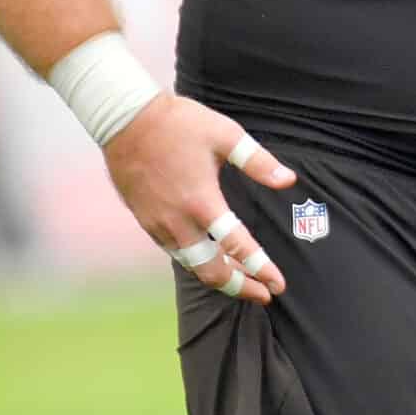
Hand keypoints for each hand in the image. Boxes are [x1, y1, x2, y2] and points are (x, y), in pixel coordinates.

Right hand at [103, 94, 294, 303]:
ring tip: (243, 283)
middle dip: (239, 287)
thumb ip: (258, 162)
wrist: (126, 120)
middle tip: (264, 295)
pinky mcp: (145, 221)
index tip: (278, 285)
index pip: (237, 247)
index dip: (260, 269)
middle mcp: (178, 221)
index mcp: (202, 201)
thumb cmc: (180, 123)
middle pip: (210, 270)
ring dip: (218, 278)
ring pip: (190, 265)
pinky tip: (210, 261)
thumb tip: (289, 181)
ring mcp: (158, 224)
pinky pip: (174, 252)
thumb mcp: (226, 136)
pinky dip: (195, 263)